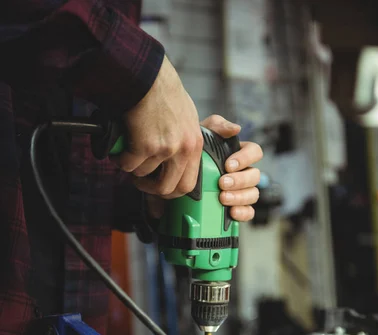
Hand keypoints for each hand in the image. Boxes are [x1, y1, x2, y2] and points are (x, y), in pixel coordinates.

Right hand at [118, 55, 202, 197]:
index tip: (159, 187)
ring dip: (132, 167)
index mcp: (196, 144)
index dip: (171, 191)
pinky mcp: (145, 145)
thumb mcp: (192, 114)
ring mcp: (165, 148)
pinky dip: (120, 159)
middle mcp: (184, 149)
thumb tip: (235, 130)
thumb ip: (204, 132)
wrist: (147, 77)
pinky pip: (128, 165)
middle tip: (139, 180)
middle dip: (149, 188)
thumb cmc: (165, 94)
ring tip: (127, 154)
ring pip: (143, 174)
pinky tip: (119, 149)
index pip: (188, 185)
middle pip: (167, 188)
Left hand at [200, 115, 262, 221]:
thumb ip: (218, 126)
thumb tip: (236, 129)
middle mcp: (244, 172)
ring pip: (253, 194)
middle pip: (255, 176)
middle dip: (239, 181)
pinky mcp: (237, 206)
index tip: (228, 165)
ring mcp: (242, 190)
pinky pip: (249, 212)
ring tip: (222, 198)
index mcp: (240, 154)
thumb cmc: (194, 151)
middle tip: (222, 183)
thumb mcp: (202, 133)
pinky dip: (243, 213)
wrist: (178, 173)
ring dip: (239, 197)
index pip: (255, 152)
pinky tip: (231, 212)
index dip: (245, 159)